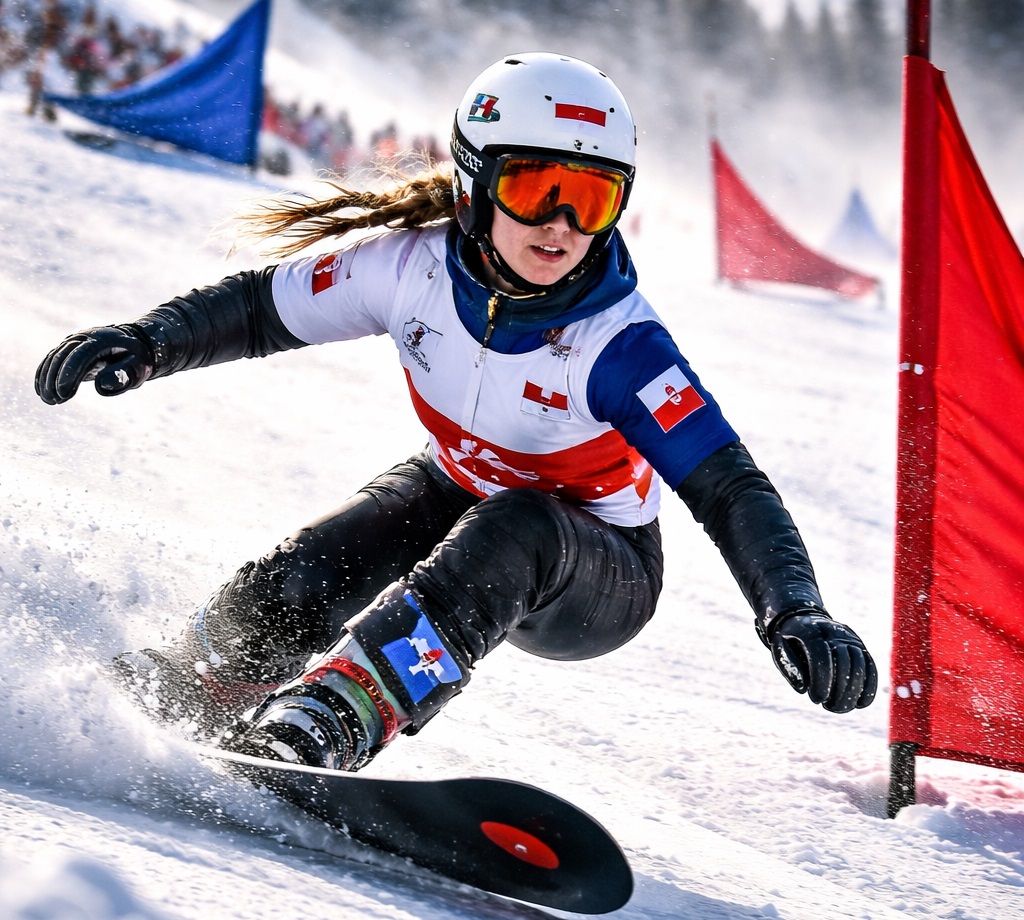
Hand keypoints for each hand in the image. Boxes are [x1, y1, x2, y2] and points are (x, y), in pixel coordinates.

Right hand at [35, 325, 153, 404]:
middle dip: (55, 379)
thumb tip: (102, 385)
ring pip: (54, 357)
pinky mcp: (69, 347)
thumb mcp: (138, 367)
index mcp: (103, 339)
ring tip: (49, 400)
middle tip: (54, 401)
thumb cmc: (137, 359)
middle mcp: (86, 336)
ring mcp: (75, 340)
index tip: (63, 394)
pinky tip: (41, 391)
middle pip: (63, 355)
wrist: (133, 344)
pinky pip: (52, 359)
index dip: (69, 374)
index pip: (80, 355)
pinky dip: (44, 374)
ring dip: (47, 379)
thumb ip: (122, 374)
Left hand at [765, 608, 876, 712]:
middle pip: (843, 664)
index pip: (822, 658)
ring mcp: (850, 638)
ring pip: (859, 666)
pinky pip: (870, 666)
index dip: (821, 681)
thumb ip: (791, 668)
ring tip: (840, 708)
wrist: (804, 619)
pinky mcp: (860, 646)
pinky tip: (860, 704)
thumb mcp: (781, 650)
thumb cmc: (791, 641)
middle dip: (838, 691)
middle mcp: (834, 632)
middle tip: (829, 707)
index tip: (816, 699)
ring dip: (853, 693)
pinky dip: (869, 687)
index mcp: (810, 631)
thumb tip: (804, 688)